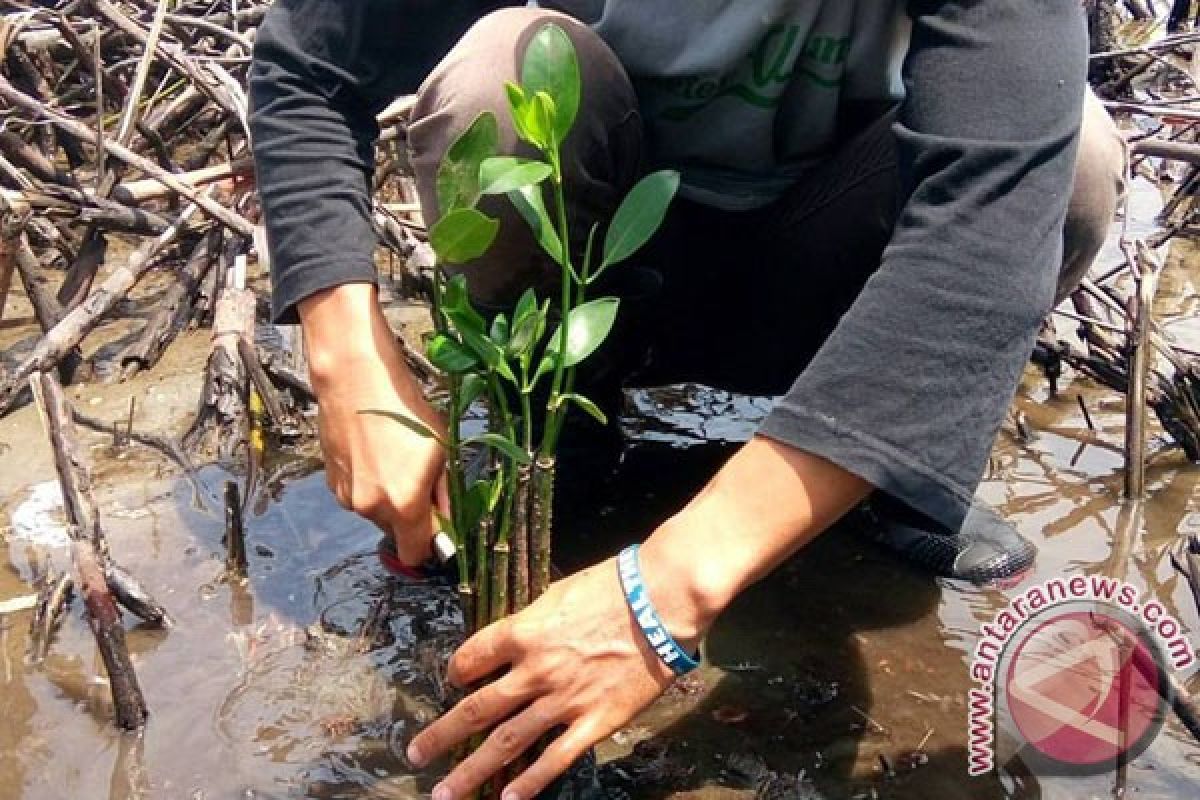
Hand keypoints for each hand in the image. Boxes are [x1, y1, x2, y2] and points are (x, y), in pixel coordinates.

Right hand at [299, 283, 448, 564]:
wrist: (356, 380)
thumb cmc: (402, 408)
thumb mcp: (441, 450)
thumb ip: (446, 494)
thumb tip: (449, 522)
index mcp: (403, 504)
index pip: (415, 555)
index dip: (429, 545)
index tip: (437, 530)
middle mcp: (372, 508)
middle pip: (395, 532)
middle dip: (409, 514)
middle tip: (418, 478)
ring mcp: (348, 496)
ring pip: (375, 512)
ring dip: (387, 496)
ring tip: (393, 457)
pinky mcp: (332, 482)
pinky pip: (357, 494)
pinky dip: (368, 482)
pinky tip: (374, 453)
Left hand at [406, 556, 691, 799]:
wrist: (661, 600)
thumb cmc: (613, 586)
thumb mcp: (559, 592)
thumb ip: (532, 621)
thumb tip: (515, 636)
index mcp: (524, 633)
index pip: (472, 658)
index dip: (457, 671)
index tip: (454, 680)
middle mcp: (535, 671)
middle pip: (478, 709)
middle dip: (442, 734)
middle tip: (417, 754)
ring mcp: (563, 700)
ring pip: (507, 742)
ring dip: (473, 771)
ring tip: (446, 793)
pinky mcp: (595, 721)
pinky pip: (555, 758)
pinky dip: (528, 783)